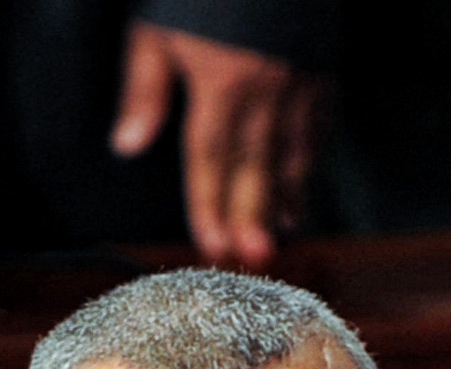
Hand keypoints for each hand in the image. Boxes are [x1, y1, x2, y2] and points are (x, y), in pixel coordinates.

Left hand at [111, 22, 327, 266]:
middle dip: (252, 217)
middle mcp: (266, 90)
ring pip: (295, 151)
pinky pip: (320, 124)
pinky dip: (312, 157)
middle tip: (252, 260)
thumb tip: (127, 143)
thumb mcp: (158, 26)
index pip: (211, 159)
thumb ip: (144, 87)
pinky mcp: (323, 65)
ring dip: (287, 196)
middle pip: (255, 167)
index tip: (211, 247)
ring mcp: (301, 79)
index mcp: (222, 84)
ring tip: (283, 232)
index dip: (209, 206)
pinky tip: (304, 178)